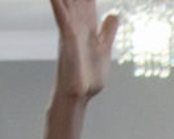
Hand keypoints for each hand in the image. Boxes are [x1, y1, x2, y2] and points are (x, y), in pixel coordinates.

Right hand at [42, 0, 116, 138]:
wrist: (80, 95)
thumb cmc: (89, 75)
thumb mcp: (103, 48)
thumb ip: (107, 31)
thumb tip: (114, 15)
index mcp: (87, 23)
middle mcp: (76, 22)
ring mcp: (70, 30)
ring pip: (66, 1)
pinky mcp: (67, 40)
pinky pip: (62, 18)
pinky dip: (58, 5)